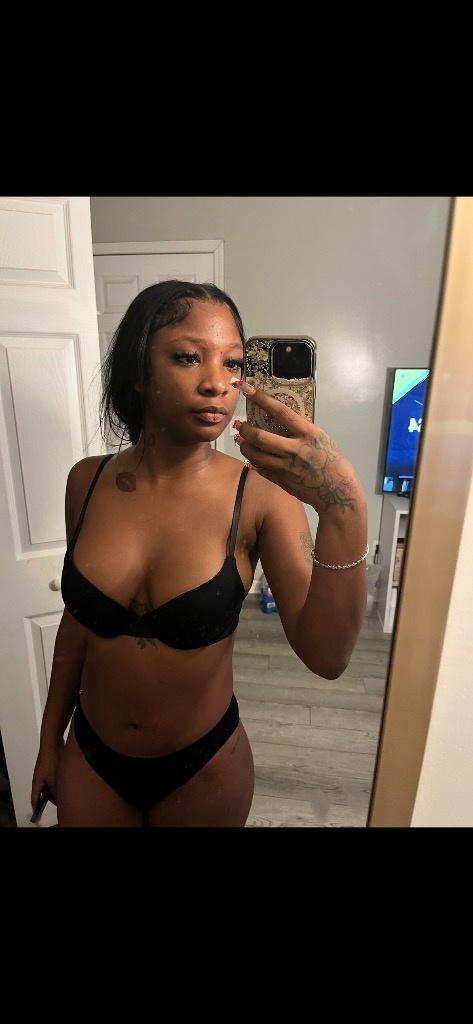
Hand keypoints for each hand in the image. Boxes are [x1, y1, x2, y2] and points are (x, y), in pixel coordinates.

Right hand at [31, 746, 62, 809]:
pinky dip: (60, 779)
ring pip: (51, 782)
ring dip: (57, 787)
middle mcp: (40, 776)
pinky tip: (68, 780)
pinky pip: (55, 775)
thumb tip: (59, 797)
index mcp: (37, 782)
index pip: (34, 797)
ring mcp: (46, 770)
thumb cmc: (51, 760)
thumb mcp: (55, 780)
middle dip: (51, 796)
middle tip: (59, 801)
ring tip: (65, 790)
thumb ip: (56, 791)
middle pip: (44, 790)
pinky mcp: (52, 764)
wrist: (53, 743)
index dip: (36, 805)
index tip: (38, 810)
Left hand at [232, 380, 364, 517]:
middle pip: (260, 436)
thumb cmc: (334, 462)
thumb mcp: (321, 439)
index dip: (261, 399)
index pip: (280, 411)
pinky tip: (252, 458)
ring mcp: (287, 467)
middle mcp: (295, 449)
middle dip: (246, 429)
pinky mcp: (282, 481)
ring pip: (255, 455)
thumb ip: (301, 431)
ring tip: (242, 441)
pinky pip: (261, 469)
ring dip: (245, 446)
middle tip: (241, 425)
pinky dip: (253, 462)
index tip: (247, 389)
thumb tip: (281, 421)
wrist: (338, 493)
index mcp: (308, 434)